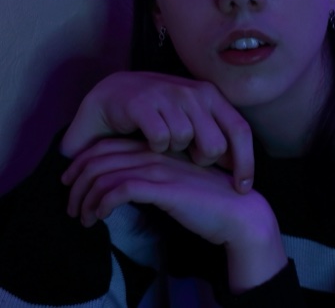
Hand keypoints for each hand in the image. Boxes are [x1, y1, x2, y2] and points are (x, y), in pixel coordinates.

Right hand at [60, 71, 253, 192]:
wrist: (114, 93)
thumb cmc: (159, 111)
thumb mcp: (193, 116)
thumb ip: (215, 134)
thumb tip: (236, 166)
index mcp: (210, 94)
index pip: (240, 130)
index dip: (246, 161)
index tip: (244, 187)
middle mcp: (193, 91)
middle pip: (215, 145)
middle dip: (203, 159)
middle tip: (188, 155)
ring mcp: (168, 95)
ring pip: (185, 142)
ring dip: (174, 150)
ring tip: (164, 141)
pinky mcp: (143, 103)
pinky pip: (160, 139)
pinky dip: (155, 146)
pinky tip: (149, 140)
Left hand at [62, 138, 286, 290]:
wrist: (237, 211)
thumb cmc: (208, 198)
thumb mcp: (176, 177)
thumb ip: (154, 171)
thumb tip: (125, 182)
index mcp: (158, 144)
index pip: (109, 144)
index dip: (84, 161)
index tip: (73, 180)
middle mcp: (156, 150)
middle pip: (100, 156)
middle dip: (77, 179)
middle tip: (70, 202)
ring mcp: (160, 167)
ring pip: (104, 173)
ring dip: (85, 197)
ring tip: (80, 216)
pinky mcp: (164, 187)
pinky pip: (119, 190)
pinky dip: (101, 204)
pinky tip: (99, 217)